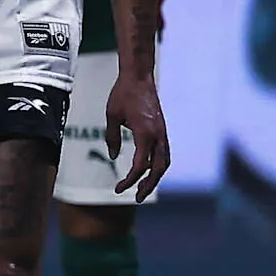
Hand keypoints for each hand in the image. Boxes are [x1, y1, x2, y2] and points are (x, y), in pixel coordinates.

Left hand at [106, 60, 170, 200]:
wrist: (139, 77)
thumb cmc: (122, 94)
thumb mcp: (111, 116)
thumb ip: (112, 138)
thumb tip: (112, 157)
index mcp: (145, 133)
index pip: (140, 165)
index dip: (129, 180)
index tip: (118, 189)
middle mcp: (158, 136)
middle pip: (158, 169)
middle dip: (148, 185)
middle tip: (137, 198)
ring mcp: (163, 133)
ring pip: (164, 162)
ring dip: (155, 177)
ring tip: (143, 188)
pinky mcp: (162, 130)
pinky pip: (164, 153)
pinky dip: (158, 165)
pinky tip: (147, 171)